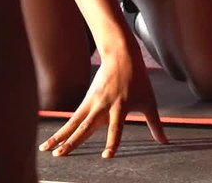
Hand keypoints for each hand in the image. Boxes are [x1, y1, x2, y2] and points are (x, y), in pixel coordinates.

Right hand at [39, 41, 167, 157]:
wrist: (120, 55)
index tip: (106, 156)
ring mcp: (92, 103)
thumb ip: (155, 123)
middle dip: (72, 141)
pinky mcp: (86, 101)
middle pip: (85, 127)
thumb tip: (164, 141)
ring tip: (47, 149)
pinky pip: (73, 118)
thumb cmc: (137, 79)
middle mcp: (103, 106)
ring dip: (60, 137)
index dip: (112, 142)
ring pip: (73, 124)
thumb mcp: (149, 101)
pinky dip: (63, 129)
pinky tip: (53, 139)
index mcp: (120, 107)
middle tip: (60, 154)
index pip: (116, 129)